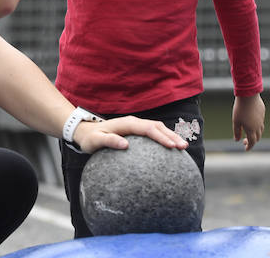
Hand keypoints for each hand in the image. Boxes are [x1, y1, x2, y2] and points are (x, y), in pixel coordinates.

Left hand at [73, 115, 187, 154]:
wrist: (85, 132)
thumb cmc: (90, 139)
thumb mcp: (96, 141)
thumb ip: (109, 141)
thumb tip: (125, 144)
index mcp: (127, 124)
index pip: (148, 129)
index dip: (161, 137)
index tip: (172, 146)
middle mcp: (133, 122)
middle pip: (157, 127)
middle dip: (171, 136)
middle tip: (183, 147)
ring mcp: (135, 125)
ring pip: (157, 128)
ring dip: (170, 136)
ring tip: (182, 147)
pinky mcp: (136, 131)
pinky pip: (153, 132)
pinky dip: (164, 137)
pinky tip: (170, 147)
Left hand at [232, 94, 264, 150]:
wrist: (248, 95)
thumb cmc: (240, 109)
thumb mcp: (236, 121)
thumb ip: (237, 132)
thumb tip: (237, 140)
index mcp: (251, 130)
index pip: (252, 142)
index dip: (249, 147)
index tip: (245, 149)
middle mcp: (258, 126)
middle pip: (257, 137)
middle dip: (252, 141)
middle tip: (244, 140)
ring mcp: (261, 119)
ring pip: (260, 130)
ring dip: (255, 134)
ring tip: (249, 132)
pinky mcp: (262, 113)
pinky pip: (261, 122)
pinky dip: (257, 125)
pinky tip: (252, 121)